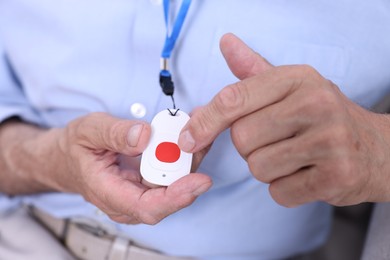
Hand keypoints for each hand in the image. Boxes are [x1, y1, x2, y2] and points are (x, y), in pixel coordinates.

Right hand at [37, 113, 210, 223]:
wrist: (67, 158)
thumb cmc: (75, 148)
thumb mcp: (88, 131)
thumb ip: (114, 133)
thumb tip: (143, 136)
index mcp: (109, 192)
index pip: (147, 207)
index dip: (176, 197)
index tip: (199, 181)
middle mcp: (128, 201)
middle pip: (168, 197)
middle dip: (190, 170)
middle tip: (203, 140)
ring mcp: (139, 194)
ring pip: (173, 186)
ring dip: (190, 162)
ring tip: (202, 135)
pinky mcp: (147, 184)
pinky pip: (171, 175)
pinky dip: (183, 158)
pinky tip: (190, 139)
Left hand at [178, 33, 389, 206]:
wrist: (375, 148)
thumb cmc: (322, 115)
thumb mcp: (291, 86)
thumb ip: (253, 69)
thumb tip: (226, 42)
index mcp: (297, 78)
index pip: (234, 98)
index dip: (205, 121)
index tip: (189, 138)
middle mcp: (315, 104)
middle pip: (242, 138)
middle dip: (249, 147)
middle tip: (275, 141)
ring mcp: (329, 141)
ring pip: (258, 167)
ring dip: (266, 168)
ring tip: (292, 157)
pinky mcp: (336, 177)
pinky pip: (279, 192)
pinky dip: (284, 188)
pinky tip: (304, 174)